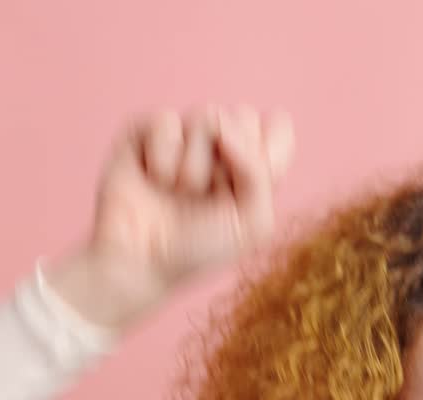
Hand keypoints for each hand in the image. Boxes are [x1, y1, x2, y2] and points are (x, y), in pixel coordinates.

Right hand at [87, 105, 294, 291]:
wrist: (143, 260)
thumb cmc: (199, 248)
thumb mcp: (252, 224)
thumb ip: (260, 172)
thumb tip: (222, 125)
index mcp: (252, 164)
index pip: (279, 129)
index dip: (266, 156)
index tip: (246, 191)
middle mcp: (220, 144)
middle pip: (245, 115)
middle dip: (230, 162)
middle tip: (208, 195)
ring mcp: (185, 134)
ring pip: (207, 116)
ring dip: (195, 168)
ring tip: (179, 192)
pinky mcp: (148, 129)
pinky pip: (167, 121)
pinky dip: (162, 159)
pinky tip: (153, 179)